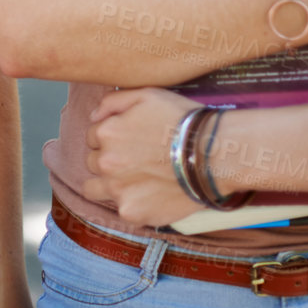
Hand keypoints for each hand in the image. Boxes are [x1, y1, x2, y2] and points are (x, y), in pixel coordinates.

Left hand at [82, 87, 204, 227]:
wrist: (214, 156)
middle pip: (93, 162)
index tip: (132, 141)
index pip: (93, 136)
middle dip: (110, 159)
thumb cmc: (183, 121)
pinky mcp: (132, 213)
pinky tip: (152, 195)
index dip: (112, 137)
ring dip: (109, 184)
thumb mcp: (147, 94)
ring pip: (95, 189)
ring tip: (135, 181)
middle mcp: (105, 162)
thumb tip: (94, 117)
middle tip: (136, 160)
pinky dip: (133, 203)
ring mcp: (118, 190)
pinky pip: (121, 209)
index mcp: (106, 133)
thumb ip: (112, 102)